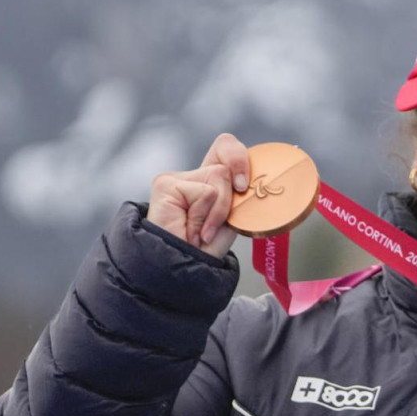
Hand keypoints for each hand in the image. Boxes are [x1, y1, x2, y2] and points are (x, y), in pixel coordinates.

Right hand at [148, 133, 249, 258]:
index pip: (226, 146)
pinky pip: (205, 192)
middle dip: (232, 195)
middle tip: (223, 220)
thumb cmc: (207, 249)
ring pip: (219, 175)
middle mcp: (193, 175)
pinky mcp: (166, 184)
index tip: (243, 186)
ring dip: (220, 211)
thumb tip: (250, 180)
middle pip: (226, 160)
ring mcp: (177, 178)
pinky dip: (205, 216)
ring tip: (202, 232)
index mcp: (210, 179)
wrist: (183, 269)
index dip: (239, 157)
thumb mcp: (233, 218)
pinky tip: (191, 231)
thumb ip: (238, 194)